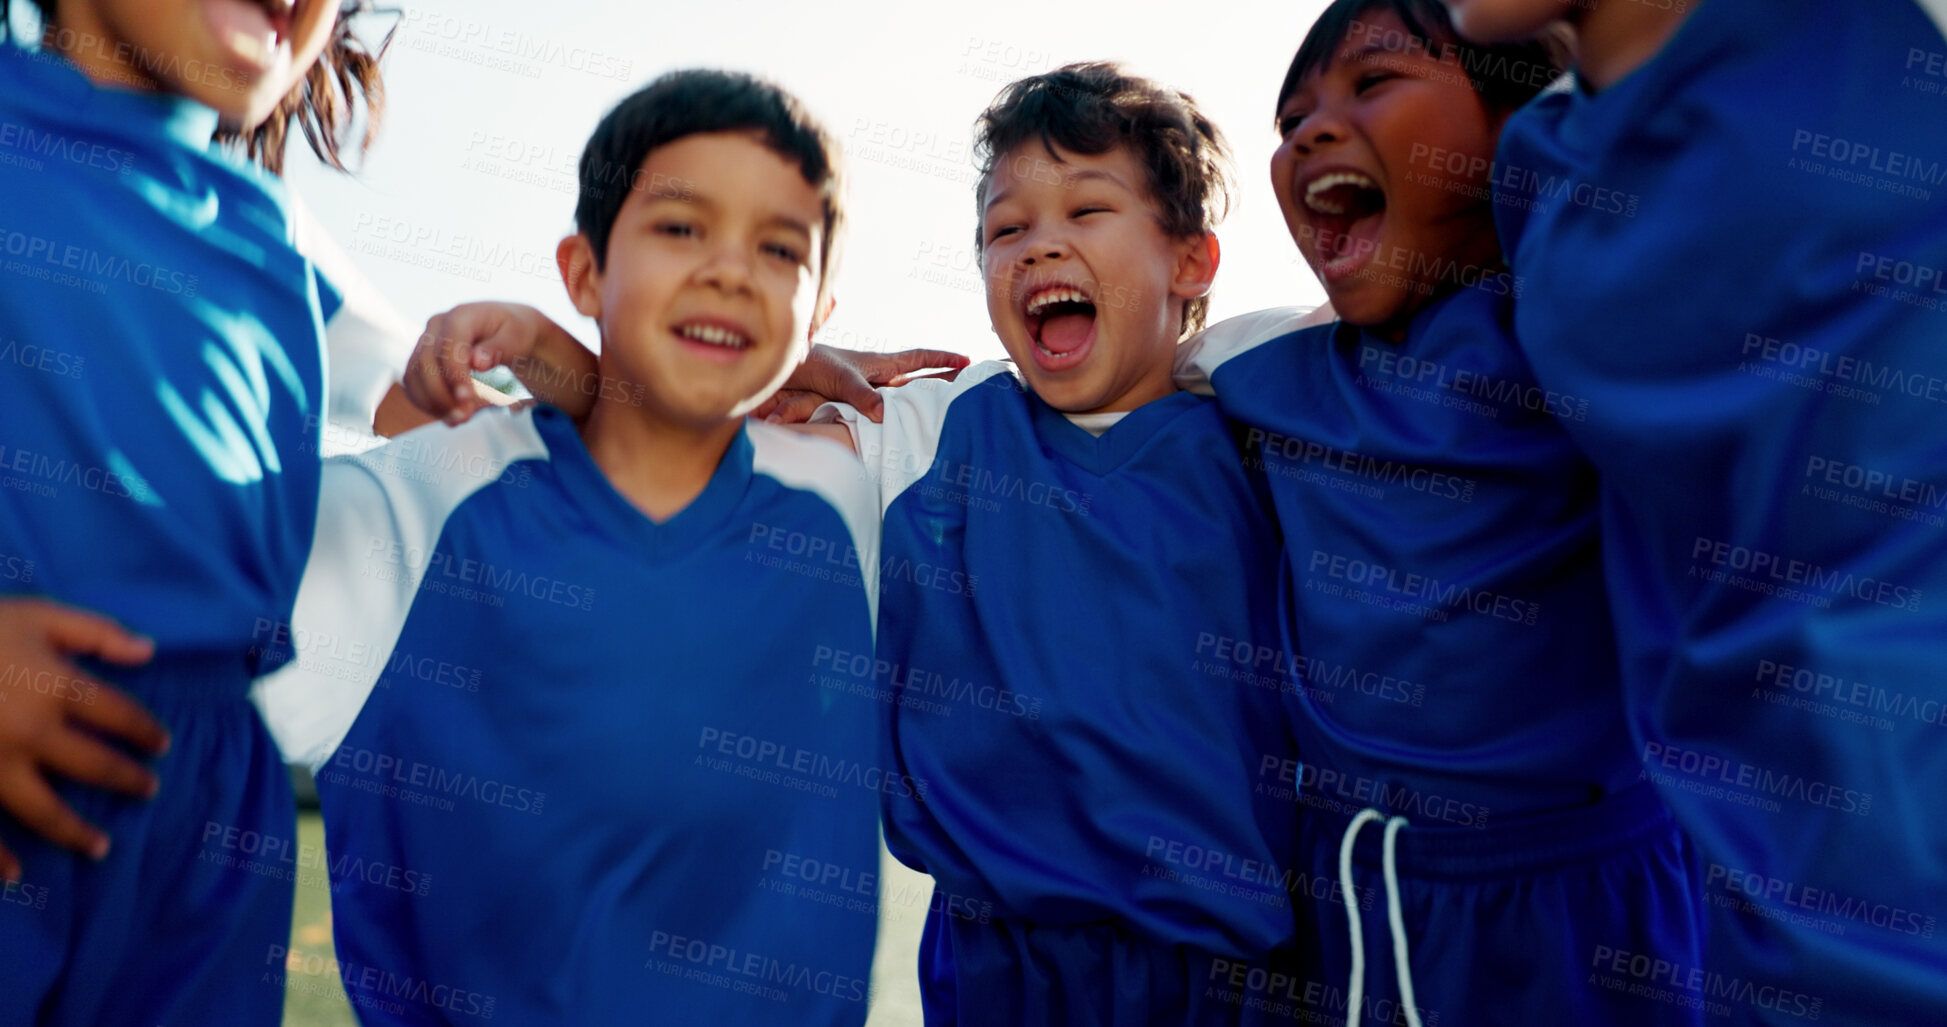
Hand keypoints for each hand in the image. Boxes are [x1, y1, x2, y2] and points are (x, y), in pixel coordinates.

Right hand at [0, 600, 167, 879]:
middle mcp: (32, 732)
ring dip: (74, 832)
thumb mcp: (36, 614)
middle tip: (148, 791)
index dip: (144, 730)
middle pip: (93, 765)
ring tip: (100, 848)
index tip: (161, 745)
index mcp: (57, 687)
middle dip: (125, 779)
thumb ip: (95, 632)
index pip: (118, 715)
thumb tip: (149, 652)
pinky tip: (13, 874)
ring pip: (42, 810)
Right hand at [405, 303, 586, 424]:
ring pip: (414, 376)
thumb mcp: (517, 337)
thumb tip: (477, 362)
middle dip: (442, 395)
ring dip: (433, 403)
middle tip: (465, 417)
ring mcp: (425, 342)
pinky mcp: (421, 359)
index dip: (454, 373)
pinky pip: (413, 385)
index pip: (448, 346)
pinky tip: (449, 416)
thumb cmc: (514, 332)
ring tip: (459, 420)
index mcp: (461, 316)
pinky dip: (427, 404)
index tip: (467, 398)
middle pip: (425, 363)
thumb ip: (498, 348)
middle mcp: (436, 326)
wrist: (506, 329)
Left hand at [754, 345, 970, 423]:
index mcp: (878, 364)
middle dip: (942, 379)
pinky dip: (898, 415)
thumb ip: (861, 395)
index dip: (942, 359)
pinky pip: (883, 410)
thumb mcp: (838, 378)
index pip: (918, 359)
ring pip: (902, 394)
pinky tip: (903, 425)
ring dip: (922, 399)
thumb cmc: (808, 366)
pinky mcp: (854, 403)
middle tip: (968, 384)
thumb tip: (884, 415)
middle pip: (917, 377)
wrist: (781, 370)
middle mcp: (876, 376)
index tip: (968, 361)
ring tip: (944, 407)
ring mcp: (866, 390)